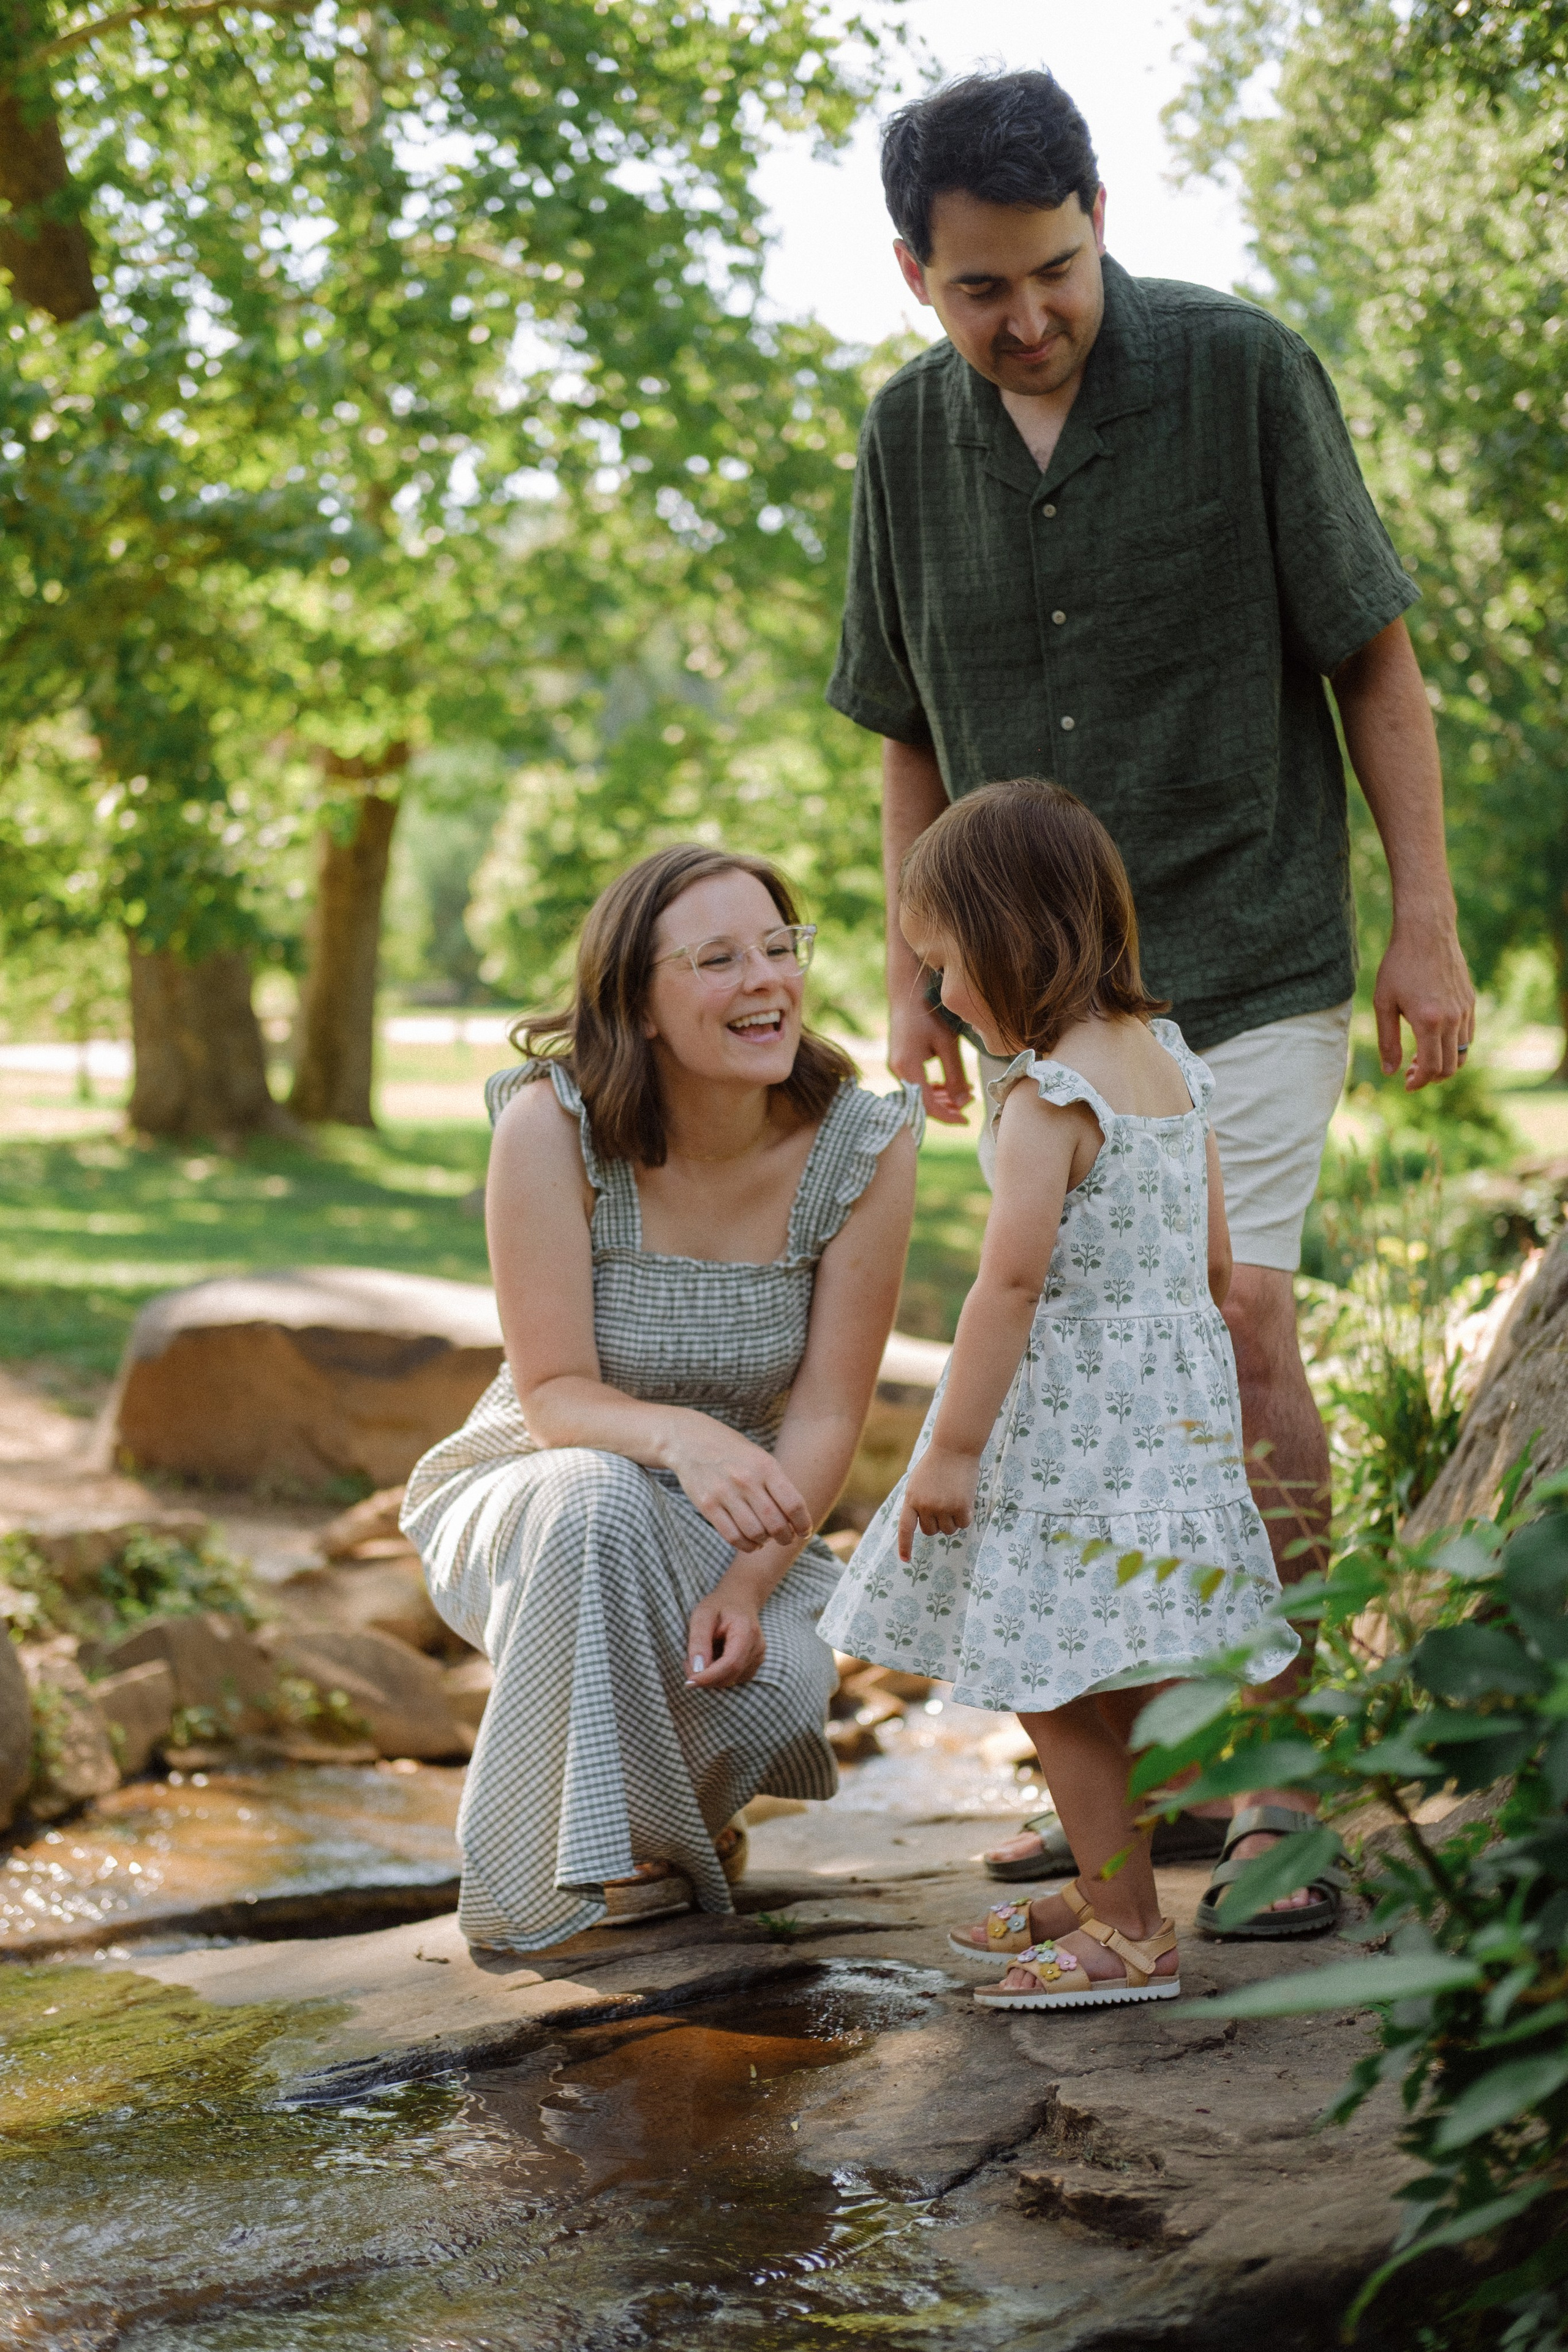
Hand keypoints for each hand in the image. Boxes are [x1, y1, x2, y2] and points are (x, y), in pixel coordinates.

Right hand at [667, 1420, 812, 1552]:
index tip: (804, 1531)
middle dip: (785, 1537)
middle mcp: (746, 1480)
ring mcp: (724, 1493)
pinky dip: (746, 1545)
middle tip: (786, 1538)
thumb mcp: (760, 1458)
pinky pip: (732, 1536)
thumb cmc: (734, 1452)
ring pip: (755, 1533)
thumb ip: (778, 1485)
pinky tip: (752, 1542)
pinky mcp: (707, 1505)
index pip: (793, 1504)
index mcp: (765, 1466)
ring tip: (767, 1538)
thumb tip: (795, 1520)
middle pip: (775, 1523)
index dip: (803, 1523)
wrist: (691, 1440)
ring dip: (765, 1541)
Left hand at [685, 1577, 766, 1689]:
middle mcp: (757, 1647)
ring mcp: (758, 1657)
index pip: (731, 1664)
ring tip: (701, 1654)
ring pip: (730, 1680)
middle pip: (730, 1675)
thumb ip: (699, 1640)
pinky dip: (719, 1674)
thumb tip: (697, 1669)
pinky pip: (733, 1678)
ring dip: (711, 1676)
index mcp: (747, 1632)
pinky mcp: (754, 1664)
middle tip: (686, 1663)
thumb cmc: (719, 1606)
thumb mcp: (702, 1615)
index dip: (710, 1677)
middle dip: (705, 1677)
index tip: (689, 1682)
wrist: (739, 1600)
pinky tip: (713, 1657)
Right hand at [888, 997, 972, 1125]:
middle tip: (971, 1103)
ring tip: (966, 1093)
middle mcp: (898, 1071)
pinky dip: (933, 1089)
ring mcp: (896, 1068)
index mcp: (908, 1068)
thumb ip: (956, 1076)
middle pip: (922, 1104)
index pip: (928, 1105)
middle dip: (947, 1108)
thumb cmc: (929, 1015)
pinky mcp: (899, 1063)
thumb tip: (963, 1102)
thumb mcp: (947, 1045)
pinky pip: (916, 1085)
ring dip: (942, 1098)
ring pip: (919, 1095)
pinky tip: (950, 1086)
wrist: (907, 996)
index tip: (967, 1120)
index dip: (948, 1116)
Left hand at [898, 1443, 979, 1559]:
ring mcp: (942, 1507)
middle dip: (938, 1523)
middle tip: (944, 1505)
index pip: (905, 1528)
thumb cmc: (936, 1463)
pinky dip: (966, 1517)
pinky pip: (963, 1524)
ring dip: (953, 1520)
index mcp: (911, 1499)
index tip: (905, 1560)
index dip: (905, 1546)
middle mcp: (925, 1506)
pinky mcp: (960, 1506)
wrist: (954, 1448)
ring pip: (948, 1530)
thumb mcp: (918, 1482)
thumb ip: (918, 1502)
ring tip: (955, 1499)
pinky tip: (966, 1500)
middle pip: (931, 1531)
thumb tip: (925, 1525)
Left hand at [1373, 914, 1475, 1089]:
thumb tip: (1390, 1072)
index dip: (1419, 1082)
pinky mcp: (1470, 1001)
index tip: (1407, 1084)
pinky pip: (1468, 1034)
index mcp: (1429, 1022)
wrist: (1426, 932)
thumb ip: (1387, 1040)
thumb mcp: (1384, 1003)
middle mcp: (1452, 1019)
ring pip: (1463, 1052)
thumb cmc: (1398, 966)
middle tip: (1411, 1072)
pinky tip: (1434, 1038)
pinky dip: (1454, 1045)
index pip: (1432, 1068)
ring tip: (1421, 1056)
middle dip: (1431, 1077)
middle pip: (1451, 1066)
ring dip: (1444, 1062)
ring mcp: (1465, 1010)